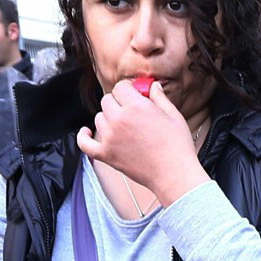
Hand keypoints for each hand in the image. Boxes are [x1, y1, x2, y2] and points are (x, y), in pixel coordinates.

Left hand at [77, 79, 206, 205]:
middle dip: (119, 102)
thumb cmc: (177, 147)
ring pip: (99, 118)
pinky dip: (84, 137)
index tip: (134, 94)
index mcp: (136, 107)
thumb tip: (153, 86)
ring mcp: (110, 137)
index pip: (120, 87)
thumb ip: (160, 97)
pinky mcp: (106, 154)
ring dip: (109, 118)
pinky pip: (85, 143)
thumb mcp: (173, 115)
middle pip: (107, 100)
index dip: (128, 89)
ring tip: (124, 126)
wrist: (174, 174)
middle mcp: (119, 119)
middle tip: (132, 111)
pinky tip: (87, 132)